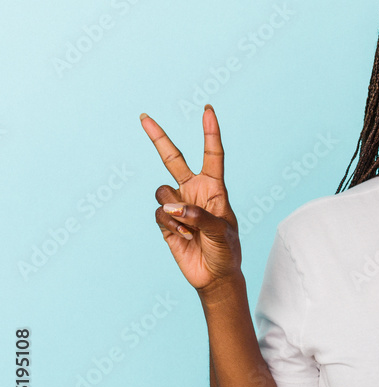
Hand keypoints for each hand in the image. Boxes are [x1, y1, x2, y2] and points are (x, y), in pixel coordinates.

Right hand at [140, 105, 242, 292]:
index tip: (208, 110)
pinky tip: (184, 236)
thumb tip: (172, 207)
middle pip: (172, 159)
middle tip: (144, 117)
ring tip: (191, 228)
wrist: (214, 276)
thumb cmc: (226, 251)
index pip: (212, 154)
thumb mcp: (222, 232)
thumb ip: (199, 216)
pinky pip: (160, 214)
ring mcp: (178, 205)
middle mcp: (193, 191)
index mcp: (214, 188)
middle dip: (158, 138)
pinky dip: (171, 225)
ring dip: (176, 211)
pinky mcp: (165, 221)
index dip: (210, 132)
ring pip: (163, 192)